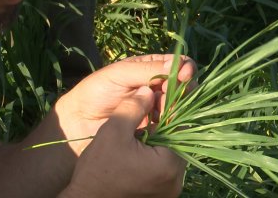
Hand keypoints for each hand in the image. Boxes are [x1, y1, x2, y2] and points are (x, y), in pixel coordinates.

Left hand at [54, 54, 195, 153]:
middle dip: (182, 90)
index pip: (176, 64)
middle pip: (183, 85)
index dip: (184, 68)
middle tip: (167, 97)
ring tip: (160, 112)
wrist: (79, 122)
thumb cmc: (95, 92)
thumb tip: (178, 64)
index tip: (183, 75)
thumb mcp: (120, 74)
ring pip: (179, 105)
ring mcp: (156, 108)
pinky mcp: (154, 128)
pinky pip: (171, 124)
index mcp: (149, 68)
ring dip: (175, 107)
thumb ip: (147, 70)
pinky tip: (160, 124)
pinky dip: (171, 123)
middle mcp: (156, 86)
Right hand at [59, 87, 185, 197]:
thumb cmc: (98, 169)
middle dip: (164, 120)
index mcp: (169, 164)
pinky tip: (138, 143)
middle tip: (149, 105)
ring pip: (169, 152)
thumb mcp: (114, 131)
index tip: (160, 91)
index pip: (179, 125)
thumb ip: (134, 107)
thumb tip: (149, 90)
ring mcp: (169, 189)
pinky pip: (162, 165)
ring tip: (141, 123)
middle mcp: (176, 179)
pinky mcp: (160, 194)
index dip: (170, 105)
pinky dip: (154, 152)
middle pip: (176, 139)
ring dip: (158, 136)